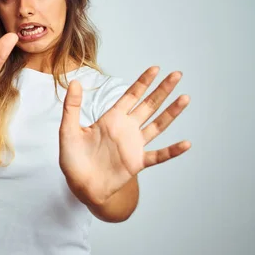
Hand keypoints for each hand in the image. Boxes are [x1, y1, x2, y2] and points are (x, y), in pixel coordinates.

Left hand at [59, 66, 190, 206]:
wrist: (80, 186)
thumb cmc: (73, 159)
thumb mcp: (68, 130)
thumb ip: (72, 107)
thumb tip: (74, 82)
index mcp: (111, 119)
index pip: (130, 96)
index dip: (143, 82)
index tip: (155, 68)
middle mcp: (126, 129)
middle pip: (148, 105)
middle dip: (162, 90)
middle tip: (177, 75)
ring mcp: (133, 146)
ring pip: (157, 125)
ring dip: (171, 113)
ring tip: (184, 98)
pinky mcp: (136, 163)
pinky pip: (158, 156)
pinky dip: (172, 151)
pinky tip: (186, 144)